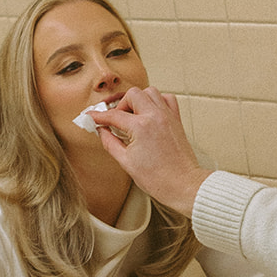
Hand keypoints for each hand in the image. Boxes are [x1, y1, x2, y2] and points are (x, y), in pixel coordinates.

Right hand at [91, 87, 211, 216]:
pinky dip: (157, 101)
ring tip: (133, 116)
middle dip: (121, 105)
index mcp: (141, 127)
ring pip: (150, 92)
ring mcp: (167, 116)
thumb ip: (110, 143)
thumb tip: (102, 131)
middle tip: (117, 120)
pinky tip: (150, 113)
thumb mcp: (126, 162)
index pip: (114, 115)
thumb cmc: (158, 178)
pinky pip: (167, 99)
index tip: (93, 117)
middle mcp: (155, 116)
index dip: (99, 116)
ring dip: (138, 100)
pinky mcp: (176, 120)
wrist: (183, 184)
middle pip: (132, 94)